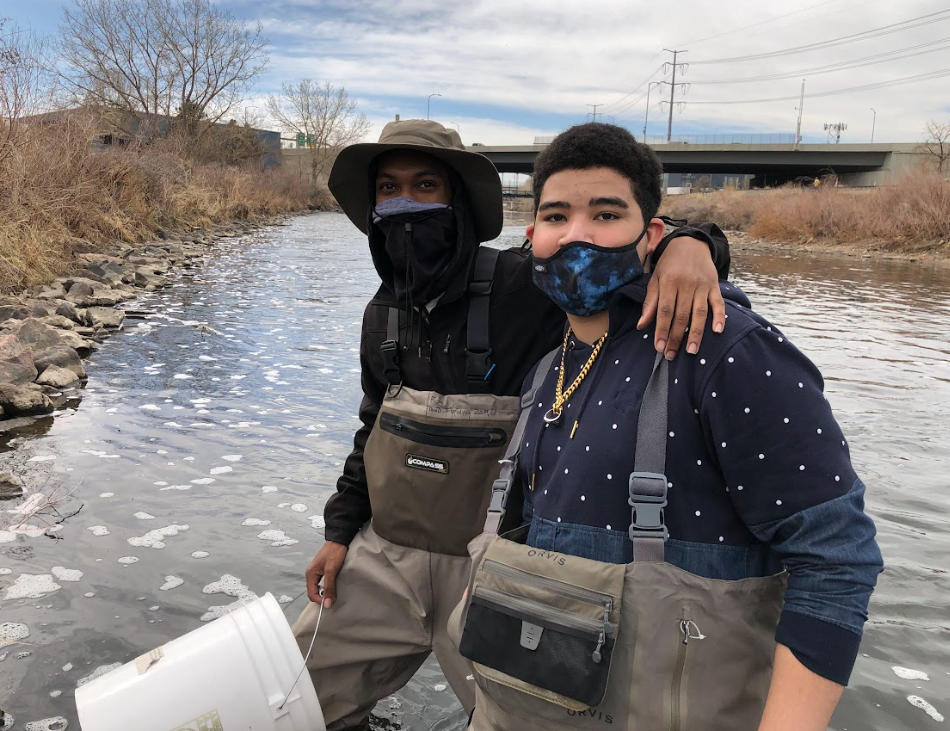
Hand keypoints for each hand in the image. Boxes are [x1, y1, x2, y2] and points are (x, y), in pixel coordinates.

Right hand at [305, 541, 347, 607]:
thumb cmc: (334, 553)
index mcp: (310, 574)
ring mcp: (316, 572)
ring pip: (318, 587)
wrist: (339, 540)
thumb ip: (329, 587)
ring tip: (333, 594)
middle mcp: (311, 574)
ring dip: (324, 592)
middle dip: (321, 597)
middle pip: (313, 591)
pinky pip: (321, 582)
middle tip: (332, 599)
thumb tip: (326, 603)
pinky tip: (333, 587)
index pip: (311, 594)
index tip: (329, 604)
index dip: (319, 601)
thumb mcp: (331, 571)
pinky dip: (326, 587)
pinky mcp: (322, 570)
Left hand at [638, 236, 725, 359]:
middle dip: (676, 337)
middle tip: (671, 355)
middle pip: (681, 315)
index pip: (664, 311)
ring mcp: (702, 286)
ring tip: (692, 351)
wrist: (691, 244)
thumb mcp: (655, 279)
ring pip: (699, 313)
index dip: (661, 330)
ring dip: (696, 333)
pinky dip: (719, 317)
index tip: (659, 347)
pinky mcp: (714, 286)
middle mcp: (686, 284)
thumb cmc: (669, 265)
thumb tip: (642, 326)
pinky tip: (717, 331)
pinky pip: (718, 303)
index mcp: (669, 282)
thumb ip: (650, 303)